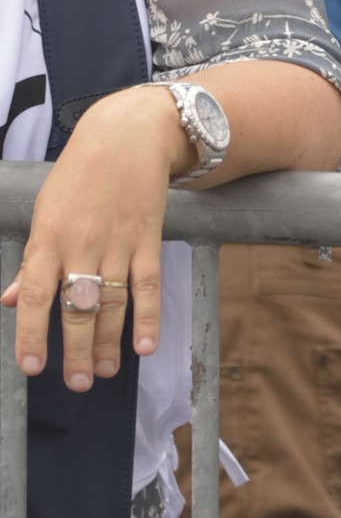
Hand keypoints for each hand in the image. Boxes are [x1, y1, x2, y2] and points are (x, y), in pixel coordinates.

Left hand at [2, 85, 188, 388]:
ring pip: (112, 302)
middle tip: (78, 383)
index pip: (37, 296)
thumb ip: (33, 261)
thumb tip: (14, 300)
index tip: (32, 367)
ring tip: (105, 372)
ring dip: (110, 342)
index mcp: (48, 239)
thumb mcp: (46, 212)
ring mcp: (117, 242)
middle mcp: (81, 244)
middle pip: (78, 307)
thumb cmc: (78, 175)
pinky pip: (148, 283)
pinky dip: (148, 316)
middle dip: (77, 350)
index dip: (33, 335)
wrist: (127, 134)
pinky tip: (145, 345)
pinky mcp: (147, 237)